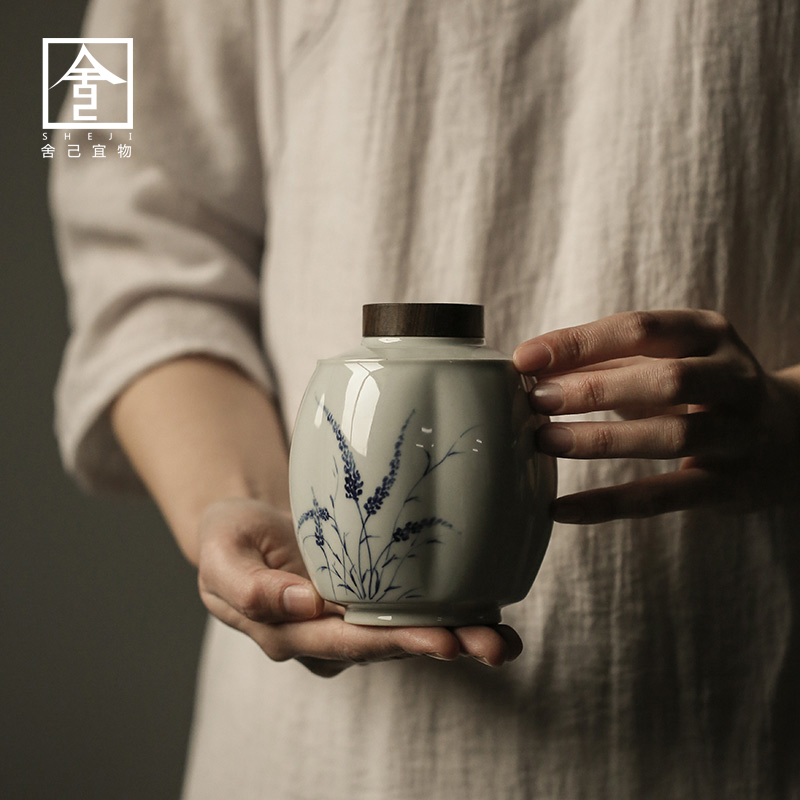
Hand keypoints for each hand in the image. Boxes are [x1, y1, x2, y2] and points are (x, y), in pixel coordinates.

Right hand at [196, 497, 522, 676]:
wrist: (244, 526)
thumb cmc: (230, 537)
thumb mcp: (223, 555)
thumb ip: (252, 588)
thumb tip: (307, 607)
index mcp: (291, 634)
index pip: (348, 643)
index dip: (395, 643)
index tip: (443, 641)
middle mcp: (328, 637)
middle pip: (388, 646)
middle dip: (442, 646)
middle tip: (491, 646)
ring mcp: (350, 619)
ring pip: (406, 633)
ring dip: (457, 637)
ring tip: (503, 640)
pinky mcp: (368, 598)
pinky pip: (410, 609)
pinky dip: (450, 614)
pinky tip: (490, 616)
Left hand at [513, 310, 799, 522]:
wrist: (791, 434)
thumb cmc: (702, 387)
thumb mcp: (668, 357)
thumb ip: (607, 360)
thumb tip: (530, 370)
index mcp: (707, 333)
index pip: (639, 329)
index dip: (579, 342)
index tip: (525, 358)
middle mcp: (731, 378)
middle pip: (664, 379)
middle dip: (593, 389)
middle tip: (537, 401)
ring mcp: (737, 433)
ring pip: (670, 435)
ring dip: (601, 439)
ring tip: (546, 442)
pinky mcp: (729, 486)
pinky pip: (665, 496)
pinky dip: (610, 504)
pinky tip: (562, 508)